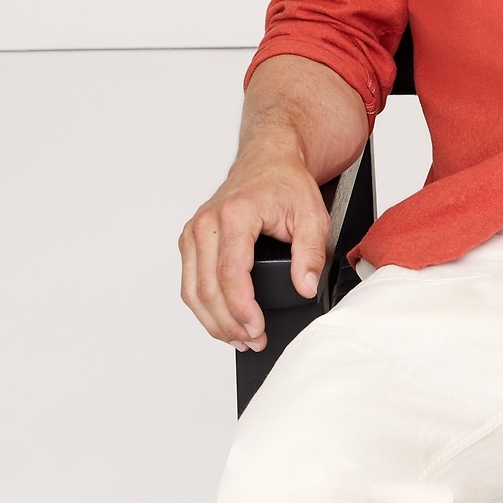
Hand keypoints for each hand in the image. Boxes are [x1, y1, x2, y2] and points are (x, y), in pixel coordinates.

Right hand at [178, 138, 329, 351]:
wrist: (267, 160)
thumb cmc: (286, 183)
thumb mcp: (313, 215)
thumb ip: (311, 253)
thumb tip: (304, 286)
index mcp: (235, 214)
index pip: (229, 273)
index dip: (242, 309)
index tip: (257, 329)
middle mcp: (206, 222)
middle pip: (206, 288)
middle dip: (229, 323)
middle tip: (254, 342)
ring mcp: (194, 232)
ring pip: (192, 290)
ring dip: (213, 321)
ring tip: (240, 339)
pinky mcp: (191, 241)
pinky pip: (190, 282)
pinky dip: (204, 307)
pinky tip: (224, 322)